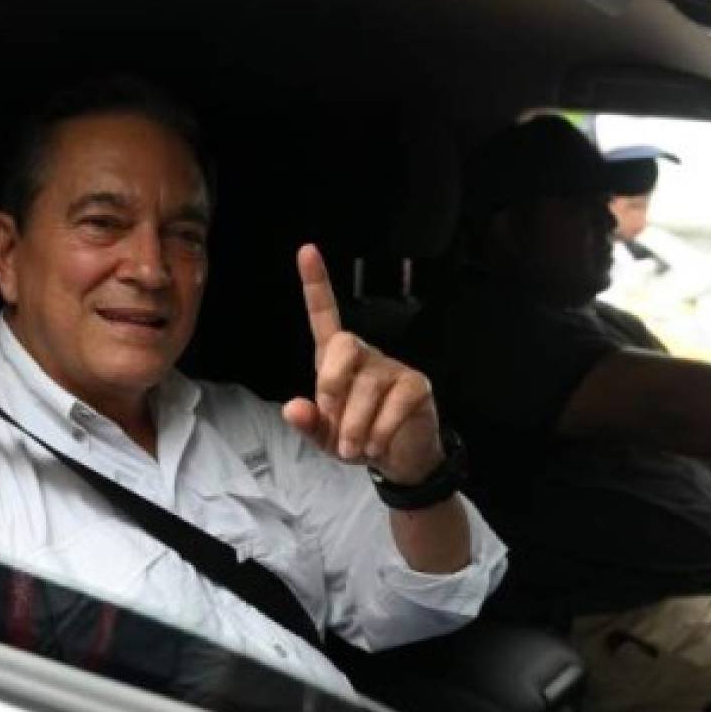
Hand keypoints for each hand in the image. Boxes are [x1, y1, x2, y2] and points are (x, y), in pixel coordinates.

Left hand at [281, 244, 443, 484]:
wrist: (399, 460)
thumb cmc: (358, 439)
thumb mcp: (325, 437)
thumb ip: (308, 423)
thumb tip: (293, 408)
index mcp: (337, 360)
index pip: (325, 316)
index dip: (316, 284)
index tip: (306, 250)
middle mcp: (366, 355)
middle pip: (344, 344)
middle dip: (330, 385)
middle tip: (330, 421)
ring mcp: (394, 367)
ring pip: (367, 386)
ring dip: (354, 427)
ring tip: (354, 449)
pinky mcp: (417, 386)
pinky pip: (395, 403)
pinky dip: (380, 431)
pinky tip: (376, 447)